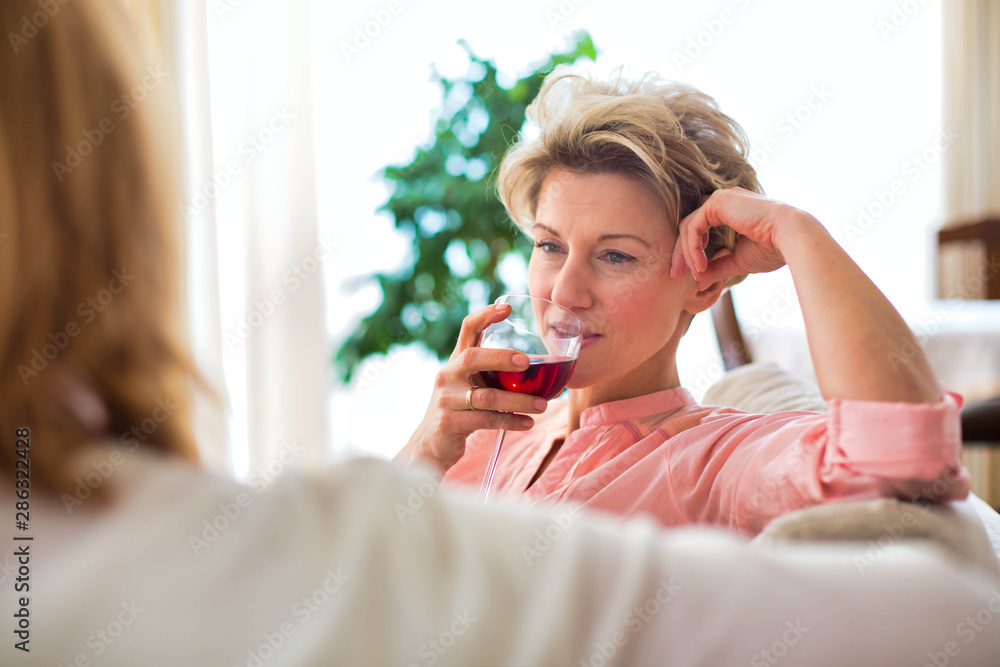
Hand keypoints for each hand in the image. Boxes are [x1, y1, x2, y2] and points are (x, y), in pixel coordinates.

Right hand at [396, 304, 548, 473]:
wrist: (429, 446)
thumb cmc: (458, 412)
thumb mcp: (467, 387)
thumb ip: (489, 375)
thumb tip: (534, 371)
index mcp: (455, 362)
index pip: (467, 330)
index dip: (486, 315)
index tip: (507, 308)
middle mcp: (448, 376)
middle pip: (473, 357)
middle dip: (502, 357)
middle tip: (527, 362)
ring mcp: (446, 399)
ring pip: (486, 396)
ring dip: (518, 400)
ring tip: (542, 405)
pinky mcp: (449, 422)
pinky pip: (485, 420)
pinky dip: (510, 421)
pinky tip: (527, 423)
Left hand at [669, 188, 813, 286]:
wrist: (791, 239)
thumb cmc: (773, 249)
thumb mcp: (738, 261)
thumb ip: (717, 267)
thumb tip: (698, 282)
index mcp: (729, 210)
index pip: (698, 229)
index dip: (689, 253)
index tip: (690, 276)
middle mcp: (723, 200)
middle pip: (688, 227)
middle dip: (680, 253)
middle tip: (675, 276)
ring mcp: (720, 198)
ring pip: (688, 227)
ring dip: (686, 253)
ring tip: (695, 274)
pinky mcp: (718, 202)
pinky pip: (693, 226)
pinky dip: (692, 248)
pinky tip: (700, 265)